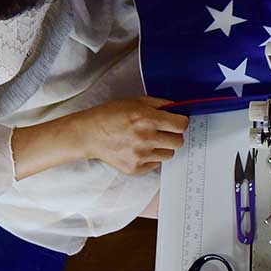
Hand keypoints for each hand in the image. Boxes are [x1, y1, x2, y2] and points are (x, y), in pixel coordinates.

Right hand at [72, 97, 188, 174]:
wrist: (89, 134)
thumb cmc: (110, 115)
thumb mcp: (135, 101)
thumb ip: (159, 104)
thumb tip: (178, 109)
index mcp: (147, 118)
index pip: (181, 125)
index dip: (181, 122)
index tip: (177, 122)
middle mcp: (145, 138)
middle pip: (178, 142)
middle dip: (174, 135)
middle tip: (164, 132)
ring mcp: (140, 156)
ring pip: (169, 154)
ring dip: (163, 147)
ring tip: (149, 141)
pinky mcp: (135, 169)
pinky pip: (155, 164)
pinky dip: (151, 158)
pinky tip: (138, 149)